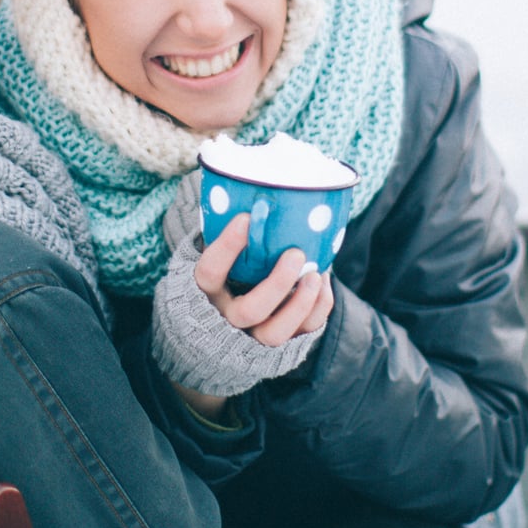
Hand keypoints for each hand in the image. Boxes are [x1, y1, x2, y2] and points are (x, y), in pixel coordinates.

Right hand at [192, 214, 334, 347]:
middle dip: (277, 284)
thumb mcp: (219, 248)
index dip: (227, 247)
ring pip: (275, 334)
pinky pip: (303, 333)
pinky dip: (318, 307)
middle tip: (295, 253)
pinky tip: (322, 280)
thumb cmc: (226, 264)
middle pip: (249, 311)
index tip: (246, 218)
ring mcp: (253, 334)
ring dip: (300, 304)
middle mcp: (227, 317)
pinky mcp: (281, 341)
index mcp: (205, 291)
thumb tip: (254, 185)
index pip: (209, 272)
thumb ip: (229, 227)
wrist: (225, 309)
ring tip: (317, 273)